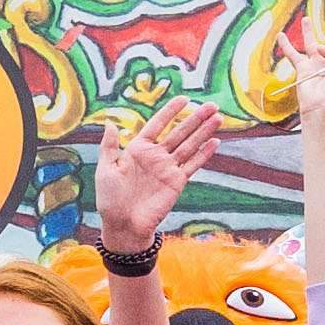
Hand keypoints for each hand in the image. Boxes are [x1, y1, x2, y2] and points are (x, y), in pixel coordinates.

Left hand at [91, 99, 228, 260]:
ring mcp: (168, 168)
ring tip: (218, 117)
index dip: (170, 111)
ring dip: (204, 132)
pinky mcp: (177, 182)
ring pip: (189, 145)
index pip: (158, 124)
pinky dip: (204, 154)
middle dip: (195, 118)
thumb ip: (110, 146)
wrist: (123, 226)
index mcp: (138, 149)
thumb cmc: (110, 199)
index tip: (184, 98)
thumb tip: (110, 123)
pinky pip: (192, 165)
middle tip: (211, 105)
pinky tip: (215, 142)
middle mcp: (156, 156)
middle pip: (179, 132)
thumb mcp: (106, 170)